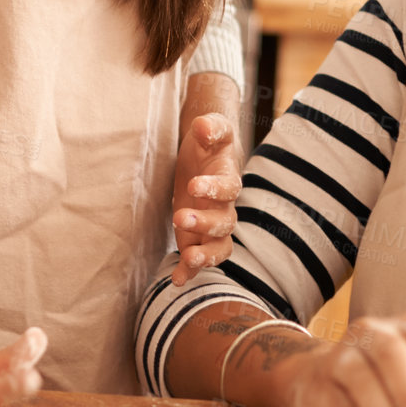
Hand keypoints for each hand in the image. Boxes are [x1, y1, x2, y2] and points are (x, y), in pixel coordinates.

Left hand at [170, 111, 240, 286]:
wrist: (204, 156)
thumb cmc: (209, 142)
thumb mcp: (211, 129)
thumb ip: (211, 127)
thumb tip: (203, 127)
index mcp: (229, 180)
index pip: (228, 188)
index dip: (214, 189)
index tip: (194, 185)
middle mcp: (224, 207)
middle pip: (224, 222)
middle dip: (204, 223)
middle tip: (179, 216)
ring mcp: (212, 226)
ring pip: (219, 247)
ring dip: (205, 255)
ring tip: (188, 257)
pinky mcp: (197, 238)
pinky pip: (199, 258)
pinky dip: (190, 271)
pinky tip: (176, 280)